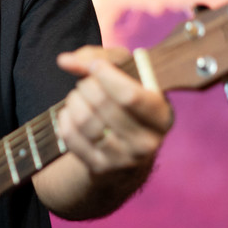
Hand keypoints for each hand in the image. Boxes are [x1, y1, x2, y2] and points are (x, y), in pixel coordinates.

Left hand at [56, 46, 172, 174]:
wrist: (125, 146)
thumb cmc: (126, 101)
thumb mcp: (124, 74)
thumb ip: (97, 58)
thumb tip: (65, 61)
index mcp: (162, 116)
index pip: (130, 96)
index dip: (106, 76)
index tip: (95, 66)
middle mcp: (148, 142)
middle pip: (103, 105)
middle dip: (87, 85)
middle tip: (86, 82)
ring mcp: (124, 159)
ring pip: (85, 120)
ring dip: (74, 100)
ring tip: (78, 96)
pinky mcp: (101, 168)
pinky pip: (71, 136)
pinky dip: (65, 118)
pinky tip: (71, 113)